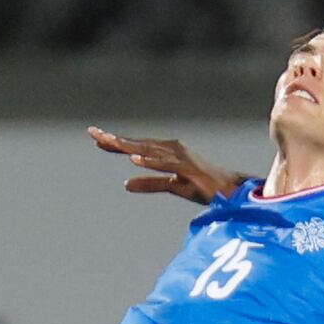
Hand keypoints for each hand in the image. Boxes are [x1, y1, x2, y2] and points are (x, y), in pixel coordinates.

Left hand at [88, 127, 237, 204]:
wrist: (230, 191)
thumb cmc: (203, 185)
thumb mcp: (171, 186)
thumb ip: (149, 184)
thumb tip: (125, 184)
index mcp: (166, 152)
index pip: (136, 146)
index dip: (115, 142)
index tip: (95, 136)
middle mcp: (172, 149)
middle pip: (138, 144)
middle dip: (115, 139)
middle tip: (93, 133)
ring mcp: (180, 157)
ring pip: (149, 151)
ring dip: (128, 146)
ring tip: (108, 142)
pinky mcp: (188, 169)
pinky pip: (166, 164)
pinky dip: (150, 161)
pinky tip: (134, 159)